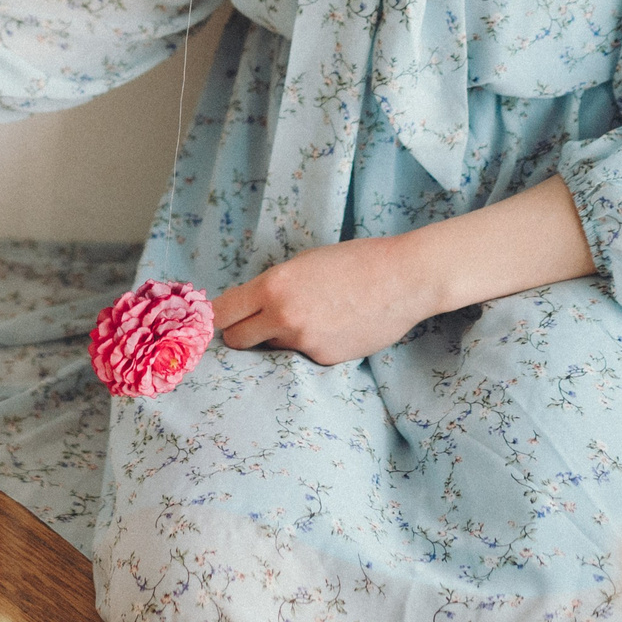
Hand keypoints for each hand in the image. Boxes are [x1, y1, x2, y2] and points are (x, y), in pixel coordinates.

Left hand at [210, 234, 442, 366]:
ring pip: (272, 347)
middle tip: (254, 325)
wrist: (403, 279)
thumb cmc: (355, 261)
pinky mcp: (324, 359)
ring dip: (280, 337)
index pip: (222, 313)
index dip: (218, 316)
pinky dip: (311, 344)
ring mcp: (304, 342)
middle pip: (236, 339)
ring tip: (312, 317)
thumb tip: (249, 308)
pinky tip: (335, 326)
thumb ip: (273, 287)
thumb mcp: (303, 264)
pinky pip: (303, 355)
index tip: (221, 317)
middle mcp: (283, 317)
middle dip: (241, 333)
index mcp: (273, 286)